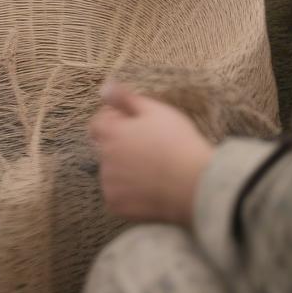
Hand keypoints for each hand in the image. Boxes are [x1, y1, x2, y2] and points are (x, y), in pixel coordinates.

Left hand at [90, 83, 214, 225]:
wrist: (195, 184)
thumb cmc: (178, 143)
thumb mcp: (155, 110)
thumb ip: (125, 98)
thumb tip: (105, 87)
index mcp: (111, 133)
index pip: (97, 124)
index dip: (113, 121)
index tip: (133, 124)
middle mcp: (104, 158)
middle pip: (104, 147)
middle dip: (119, 144)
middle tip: (148, 146)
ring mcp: (109, 184)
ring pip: (110, 171)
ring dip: (123, 168)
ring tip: (151, 167)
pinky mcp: (117, 205)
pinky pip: (116, 194)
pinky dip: (127, 191)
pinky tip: (149, 186)